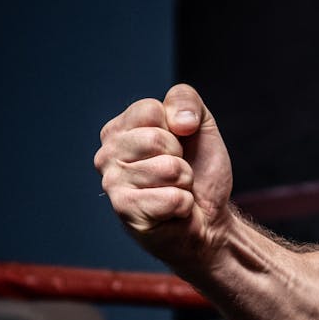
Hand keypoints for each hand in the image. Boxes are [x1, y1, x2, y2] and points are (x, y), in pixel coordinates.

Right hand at [94, 84, 233, 262]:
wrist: (210, 219)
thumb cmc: (200, 172)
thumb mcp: (201, 126)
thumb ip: (186, 100)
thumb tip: (179, 121)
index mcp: (119, 130)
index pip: (149, 110)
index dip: (177, 128)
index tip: (178, 146)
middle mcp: (107, 155)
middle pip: (155, 138)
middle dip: (180, 158)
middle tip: (177, 173)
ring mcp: (112, 184)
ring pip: (167, 169)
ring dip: (184, 182)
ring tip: (174, 190)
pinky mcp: (126, 212)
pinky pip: (172, 198)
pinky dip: (183, 205)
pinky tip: (172, 211)